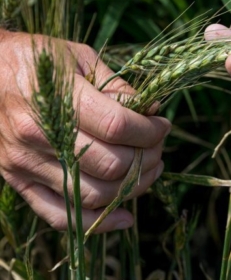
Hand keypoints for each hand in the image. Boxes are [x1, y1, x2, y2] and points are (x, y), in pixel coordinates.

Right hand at [0, 30, 170, 232]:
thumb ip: (117, 87)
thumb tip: (152, 112)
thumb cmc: (38, 60)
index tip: (163, 125)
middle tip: (157, 147)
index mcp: (57, 98)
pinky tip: (125, 216)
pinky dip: (97, 222)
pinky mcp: (19, 181)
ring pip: (93, 194)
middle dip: (147, 159)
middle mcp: (39, 135)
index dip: (151, 131)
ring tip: (148, 170)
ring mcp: (27, 163)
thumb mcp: (79, 57)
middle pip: (111, 164)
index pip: (118, 127)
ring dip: (133, 188)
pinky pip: (60, 216)